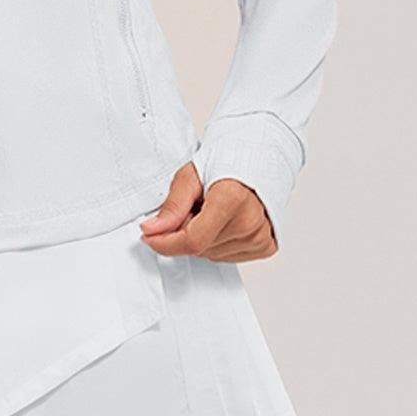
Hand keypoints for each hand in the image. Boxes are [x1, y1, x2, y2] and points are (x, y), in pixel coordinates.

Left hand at [137, 160, 278, 260]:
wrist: (257, 158)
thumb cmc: (226, 161)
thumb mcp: (191, 175)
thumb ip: (172, 205)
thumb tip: (152, 230)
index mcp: (231, 199)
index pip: (192, 240)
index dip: (165, 243)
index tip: (149, 236)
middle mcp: (250, 222)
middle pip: (200, 248)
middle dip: (185, 232)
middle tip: (193, 207)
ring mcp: (261, 237)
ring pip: (212, 255)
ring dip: (202, 238)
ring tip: (211, 210)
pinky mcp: (266, 246)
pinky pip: (229, 257)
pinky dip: (218, 242)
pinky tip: (224, 221)